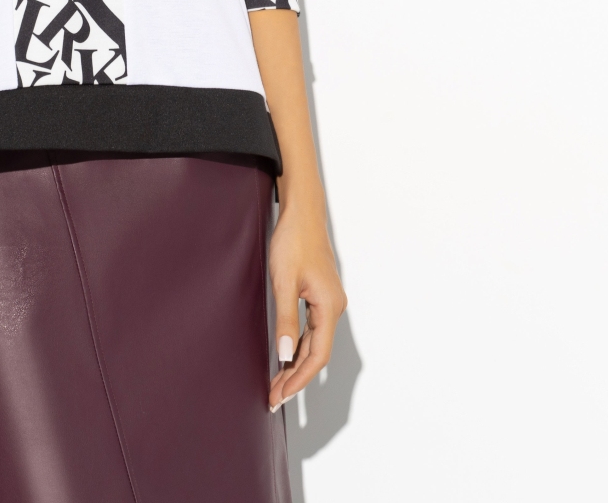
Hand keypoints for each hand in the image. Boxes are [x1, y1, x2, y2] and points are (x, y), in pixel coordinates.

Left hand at [267, 199, 346, 411]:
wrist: (301, 212)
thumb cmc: (293, 241)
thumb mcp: (284, 281)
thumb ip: (285, 320)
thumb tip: (283, 355)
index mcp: (329, 307)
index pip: (317, 356)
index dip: (299, 379)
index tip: (281, 395)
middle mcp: (334, 307)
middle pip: (316, 353)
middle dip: (295, 377)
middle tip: (273, 396)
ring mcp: (328, 301)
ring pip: (314, 342)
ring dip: (295, 362)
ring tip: (276, 381)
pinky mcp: (320, 294)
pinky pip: (311, 328)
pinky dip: (298, 344)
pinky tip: (285, 354)